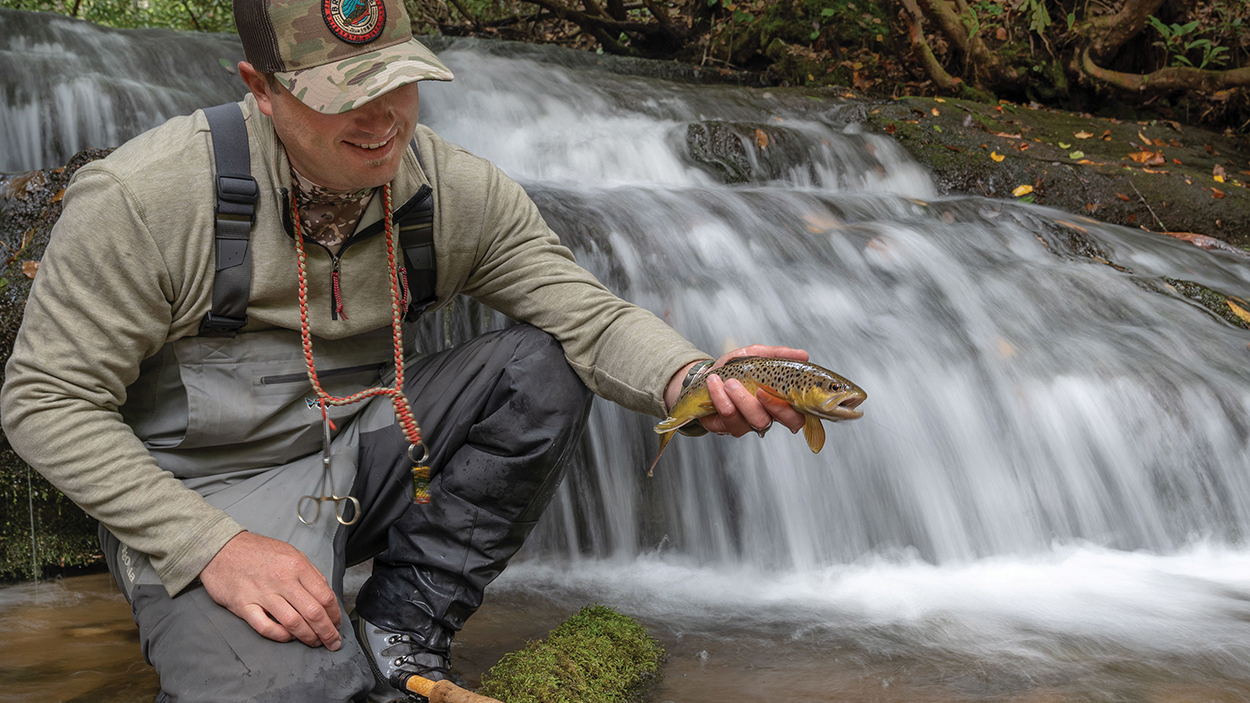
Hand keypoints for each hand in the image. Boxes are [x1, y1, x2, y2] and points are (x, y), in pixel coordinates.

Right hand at [200, 531, 342, 649]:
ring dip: (308, 637)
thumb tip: (325, 592)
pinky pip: (266, 627)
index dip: (335, 614)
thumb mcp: (290, 552)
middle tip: (333, 642)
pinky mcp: (244, 605)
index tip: (337, 624)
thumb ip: (309, 572)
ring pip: (293, 623)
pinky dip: (280, 636)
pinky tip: (288, 638)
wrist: (221, 548)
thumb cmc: (256, 551)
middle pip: (313, 612)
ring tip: (315, 643)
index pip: (325, 596)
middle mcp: (282, 580)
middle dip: (327, 632)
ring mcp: (262, 594)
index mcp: (297, 565)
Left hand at [699, 345, 808, 436]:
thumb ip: (778, 355)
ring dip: (742, 398)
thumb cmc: (734, 369)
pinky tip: (714, 382)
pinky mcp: (727, 426)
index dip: (792, 409)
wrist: (705, 375)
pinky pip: (729, 415)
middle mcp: (766, 416)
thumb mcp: (756, 355)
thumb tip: (803, 355)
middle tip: (759, 389)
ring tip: (730, 382)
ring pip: (755, 420)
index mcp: (777, 402)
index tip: (784, 391)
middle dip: (773, 407)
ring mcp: (747, 424)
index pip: (797, 416)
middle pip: (783, 423)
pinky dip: (720, 396)